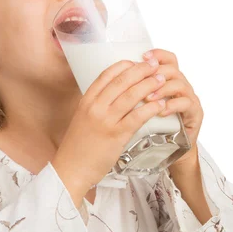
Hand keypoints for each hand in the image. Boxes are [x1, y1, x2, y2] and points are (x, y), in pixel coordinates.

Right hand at [51, 59, 166, 196]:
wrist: (71, 169)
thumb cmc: (78, 147)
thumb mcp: (82, 120)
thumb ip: (96, 107)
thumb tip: (114, 97)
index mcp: (86, 101)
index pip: (106, 75)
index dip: (124, 65)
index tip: (136, 61)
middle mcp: (95, 107)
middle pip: (122, 80)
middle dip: (141, 70)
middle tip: (154, 65)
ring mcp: (105, 121)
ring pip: (131, 95)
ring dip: (149, 85)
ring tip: (161, 80)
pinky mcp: (116, 135)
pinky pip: (137, 117)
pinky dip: (151, 108)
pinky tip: (160, 104)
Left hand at [142, 48, 203, 166]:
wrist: (169, 149)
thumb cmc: (152, 127)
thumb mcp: (140, 106)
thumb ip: (132, 92)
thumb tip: (111, 78)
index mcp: (168, 80)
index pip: (167, 59)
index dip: (157, 55)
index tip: (143, 56)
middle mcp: (180, 86)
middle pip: (173, 69)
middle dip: (156, 73)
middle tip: (141, 82)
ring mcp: (189, 98)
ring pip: (180, 84)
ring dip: (162, 89)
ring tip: (148, 98)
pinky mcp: (195, 113)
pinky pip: (187, 104)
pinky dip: (173, 105)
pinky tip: (161, 111)